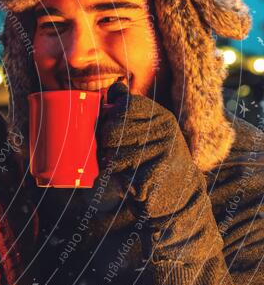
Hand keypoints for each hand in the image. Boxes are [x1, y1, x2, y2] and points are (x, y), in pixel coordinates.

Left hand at [98, 82, 201, 219]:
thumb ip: (130, 110)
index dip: (110, 118)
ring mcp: (161, 152)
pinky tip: (130, 182)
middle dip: (105, 145)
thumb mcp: (149, 130)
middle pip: (112, 130)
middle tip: (112, 155)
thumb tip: (115, 87)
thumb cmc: (154, 160)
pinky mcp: (155, 174)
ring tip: (124, 170)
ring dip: (110, 165)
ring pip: (113, 154)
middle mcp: (164, 130)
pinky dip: (118, 181)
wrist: (179, 197)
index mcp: (161, 116)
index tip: (110, 130)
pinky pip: (119, 174)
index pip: (124, 105)